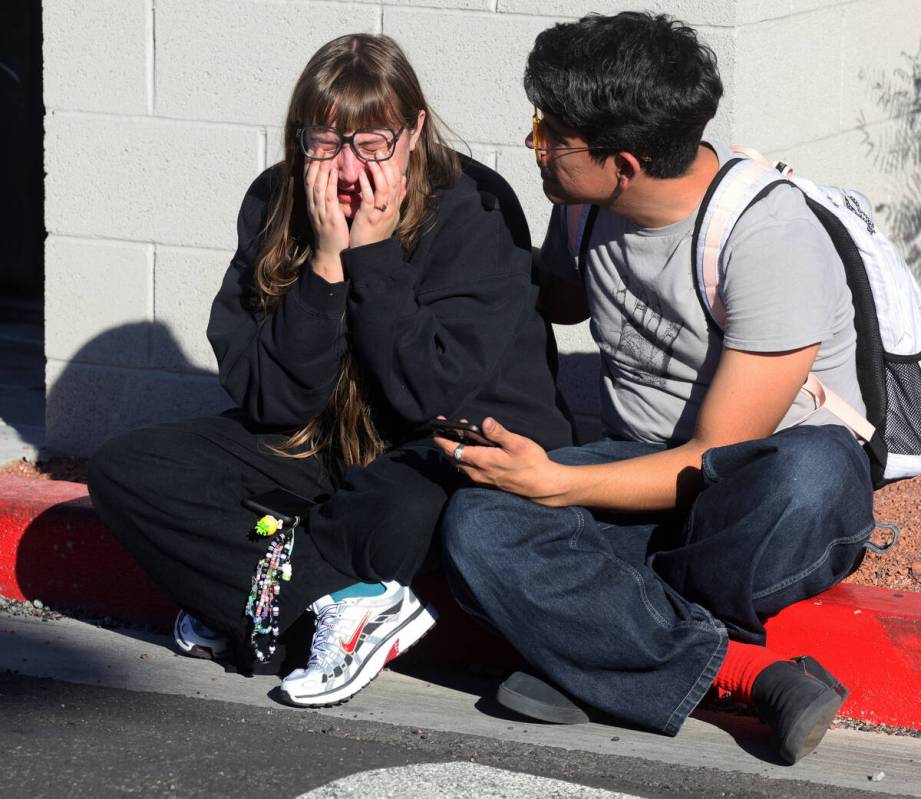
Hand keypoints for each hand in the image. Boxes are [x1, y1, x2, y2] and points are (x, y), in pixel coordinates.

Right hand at [305, 160, 348, 279]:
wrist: (332, 254)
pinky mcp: (330, 217)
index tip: (313, 149)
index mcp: (313, 204)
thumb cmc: (333, 234)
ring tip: (324, 153)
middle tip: (317, 145)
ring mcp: (320, 211)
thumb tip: (331, 184)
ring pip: (317, 185)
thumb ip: (328, 199)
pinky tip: (333, 171)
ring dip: (320, 168)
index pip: (308, 180)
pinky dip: (329, 182)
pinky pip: (328, 197)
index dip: (310, 164)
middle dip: (313, 161)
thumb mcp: (327, 214)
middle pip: (310, 179)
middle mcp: (314, 206)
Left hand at [349, 159, 405, 248]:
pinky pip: (369, 199)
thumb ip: (397, 198)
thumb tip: (404, 181)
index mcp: (395, 207)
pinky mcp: (368, 218)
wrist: (369, 254)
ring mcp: (380, 213)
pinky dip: (366, 186)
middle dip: (387, 166)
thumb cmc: (375, 234)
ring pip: (384, 189)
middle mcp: (390, 209)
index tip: (388, 155)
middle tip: (380, 151)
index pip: (399, 183)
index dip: (394, 167)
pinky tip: (361, 175)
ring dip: (378, 172)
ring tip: (372, 159)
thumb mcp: (390, 215)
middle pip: (393, 183)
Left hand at [433, 417, 569, 505]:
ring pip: (460, 464)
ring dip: (457, 449)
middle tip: (449, 427)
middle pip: (452, 457)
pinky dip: (465, 457)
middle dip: (447, 442)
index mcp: (482, 461)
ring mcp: (482, 478)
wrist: (542, 485)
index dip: (442, 439)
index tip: (436, 429)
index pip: (453, 450)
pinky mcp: (487, 481)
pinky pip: (469, 468)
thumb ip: (498, 433)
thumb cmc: (531, 463)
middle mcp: (478, 472)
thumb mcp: (517, 443)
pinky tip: (473, 448)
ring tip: (462, 434)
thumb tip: (484, 422)